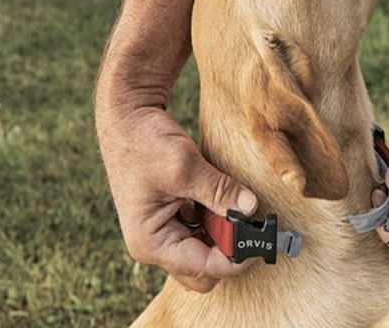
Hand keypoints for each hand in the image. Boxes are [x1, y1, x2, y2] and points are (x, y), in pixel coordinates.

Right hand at [96, 107, 257, 291]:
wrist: (127, 118)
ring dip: (226, 235)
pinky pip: (204, 231)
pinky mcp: (174, 217)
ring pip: (207, 251)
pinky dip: (219, 220)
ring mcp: (165, 232)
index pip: (204, 267)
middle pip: (205, 271)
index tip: (262, 240)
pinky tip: (226, 199)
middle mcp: (156, 244)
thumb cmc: (143, 142)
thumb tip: (251, 209)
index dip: (236, 258)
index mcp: (151, 242)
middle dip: (230, 251)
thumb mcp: (185, 168)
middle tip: (251, 224)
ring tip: (239, 206)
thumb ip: (220, 191)